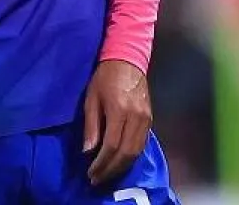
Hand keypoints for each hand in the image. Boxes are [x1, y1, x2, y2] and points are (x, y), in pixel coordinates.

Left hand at [83, 59, 152, 185]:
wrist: (128, 59)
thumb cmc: (105, 78)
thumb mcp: (91, 99)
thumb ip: (91, 126)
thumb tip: (88, 151)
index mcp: (120, 110)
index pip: (112, 145)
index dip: (101, 163)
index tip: (91, 172)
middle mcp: (136, 117)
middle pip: (126, 152)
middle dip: (111, 169)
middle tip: (98, 179)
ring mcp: (146, 118)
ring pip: (137, 150)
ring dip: (122, 166)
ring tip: (108, 173)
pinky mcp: (150, 118)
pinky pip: (142, 143)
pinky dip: (131, 156)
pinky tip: (121, 161)